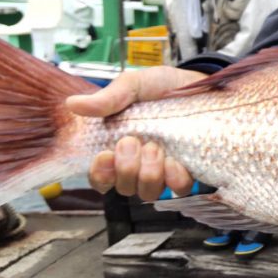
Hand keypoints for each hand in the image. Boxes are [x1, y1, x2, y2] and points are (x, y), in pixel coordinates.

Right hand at [67, 66, 205, 200]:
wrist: (203, 85)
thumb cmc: (166, 87)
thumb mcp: (136, 84)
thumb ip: (109, 97)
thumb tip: (73, 105)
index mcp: (120, 146)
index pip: (101, 176)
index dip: (100, 174)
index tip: (105, 155)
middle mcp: (140, 163)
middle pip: (124, 187)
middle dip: (125, 168)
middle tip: (132, 141)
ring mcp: (164, 169)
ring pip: (148, 192)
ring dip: (148, 174)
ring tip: (155, 148)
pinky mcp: (188, 170)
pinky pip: (178, 189)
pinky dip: (174, 178)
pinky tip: (174, 161)